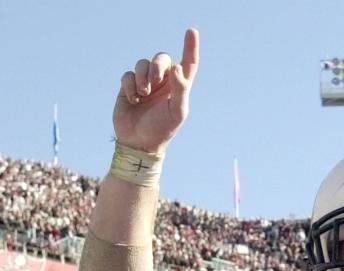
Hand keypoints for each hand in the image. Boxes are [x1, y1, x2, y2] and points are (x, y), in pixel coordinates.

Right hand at [114, 28, 199, 153]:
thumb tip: (178, 68)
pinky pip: (128, 74)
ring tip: (143, 94)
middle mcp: (164, 83)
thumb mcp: (177, 112)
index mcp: (180, 87)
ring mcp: (146, 83)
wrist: (139, 142)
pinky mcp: (129, 87)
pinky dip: (130, 85)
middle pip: (162, 58)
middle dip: (157, 65)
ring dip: (142, 77)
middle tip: (155, 81)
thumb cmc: (162, 129)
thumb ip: (180, 89)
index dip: (190, 47)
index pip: (188, 63)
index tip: (191, 31)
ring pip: (142, 64)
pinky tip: (133, 100)